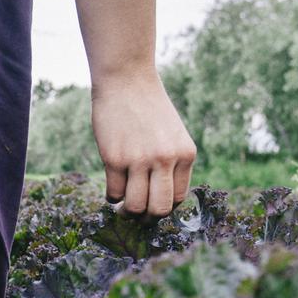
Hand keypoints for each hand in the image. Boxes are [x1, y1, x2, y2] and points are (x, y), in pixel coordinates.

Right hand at [91, 71, 196, 216]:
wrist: (127, 79)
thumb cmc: (148, 108)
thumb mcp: (172, 134)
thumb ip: (171, 164)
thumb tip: (158, 201)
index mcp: (185, 155)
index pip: (178, 199)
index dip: (163, 207)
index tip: (152, 204)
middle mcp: (165, 159)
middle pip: (159, 210)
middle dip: (147, 218)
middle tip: (137, 214)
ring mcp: (139, 160)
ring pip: (135, 207)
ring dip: (127, 211)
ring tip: (122, 205)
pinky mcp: (114, 159)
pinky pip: (113, 193)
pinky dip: (111, 196)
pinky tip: (112, 187)